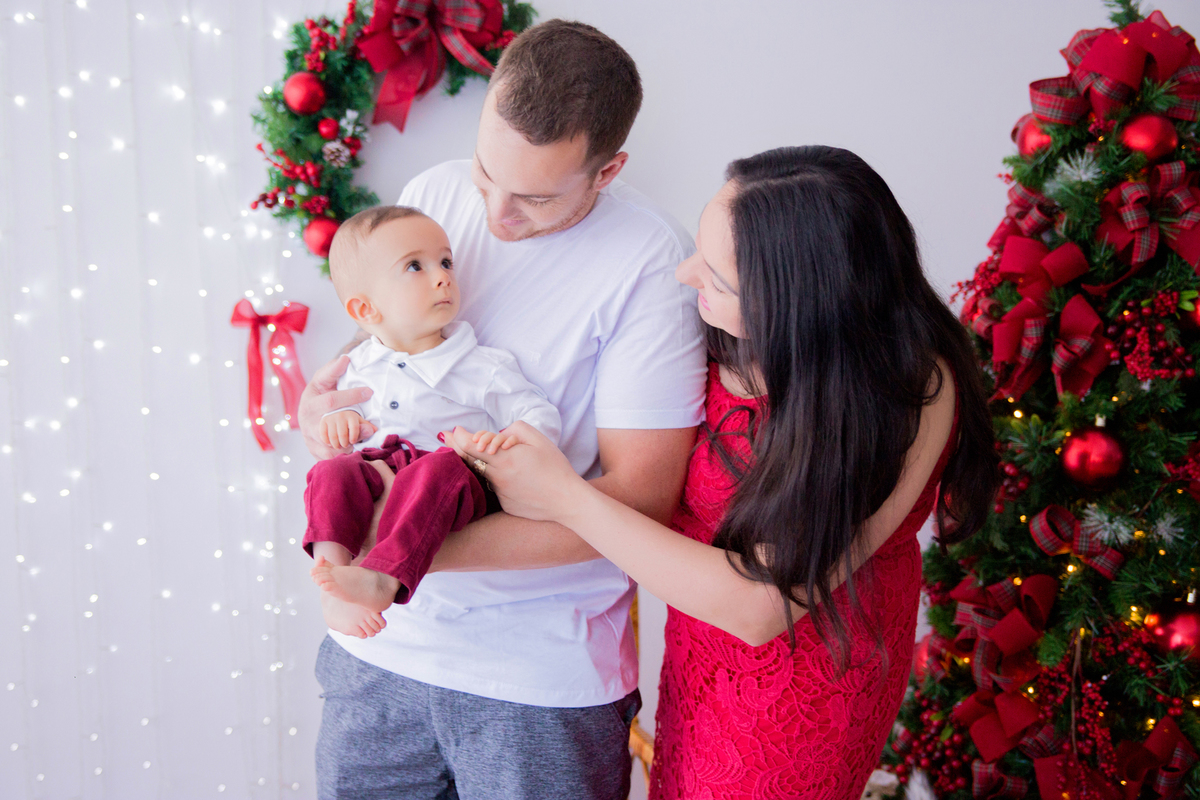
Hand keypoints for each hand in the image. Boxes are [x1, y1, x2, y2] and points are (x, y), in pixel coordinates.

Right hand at [299, 355, 376, 457]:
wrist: (308, 416)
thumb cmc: (319, 394)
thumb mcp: (323, 380)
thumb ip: (333, 371)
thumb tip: (346, 359)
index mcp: (310, 402)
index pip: (331, 400)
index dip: (351, 397)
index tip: (370, 391)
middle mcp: (307, 422)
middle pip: (333, 428)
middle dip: (354, 426)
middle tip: (372, 424)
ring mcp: (310, 439)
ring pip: (333, 447)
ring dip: (351, 444)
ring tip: (367, 436)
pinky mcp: (316, 453)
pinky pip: (333, 459)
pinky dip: (346, 456)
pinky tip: (358, 451)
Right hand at [320, 410, 368, 449]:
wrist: (338, 410)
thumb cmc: (351, 421)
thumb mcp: (360, 423)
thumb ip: (366, 428)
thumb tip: (374, 430)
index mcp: (352, 415)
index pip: (354, 429)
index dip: (354, 438)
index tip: (353, 441)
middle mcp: (341, 415)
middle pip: (343, 435)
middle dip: (344, 443)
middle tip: (345, 445)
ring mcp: (331, 418)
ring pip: (333, 437)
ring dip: (336, 444)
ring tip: (338, 446)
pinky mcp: (323, 421)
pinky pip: (324, 435)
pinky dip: (327, 442)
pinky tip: (330, 443)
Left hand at [442, 422, 582, 522]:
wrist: (566, 500)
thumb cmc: (556, 468)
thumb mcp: (539, 440)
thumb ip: (516, 430)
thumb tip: (499, 433)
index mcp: (505, 458)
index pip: (470, 446)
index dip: (459, 437)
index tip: (454, 430)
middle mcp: (498, 477)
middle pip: (469, 460)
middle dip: (456, 446)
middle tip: (446, 437)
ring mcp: (500, 493)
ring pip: (482, 474)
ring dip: (477, 463)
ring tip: (475, 454)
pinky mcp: (504, 505)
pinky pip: (495, 488)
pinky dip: (495, 480)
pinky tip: (509, 477)